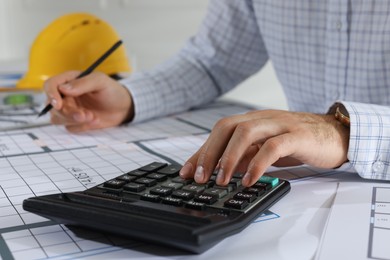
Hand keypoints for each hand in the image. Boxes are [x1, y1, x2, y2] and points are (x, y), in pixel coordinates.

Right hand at [44, 71, 133, 131]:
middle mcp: (65, 95)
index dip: (51, 95)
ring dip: (73, 120)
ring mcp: (69, 109)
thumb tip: (63, 89)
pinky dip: (81, 126)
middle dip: (68, 113)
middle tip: (85, 115)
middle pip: (53, 106)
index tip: (59, 105)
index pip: (50, 85)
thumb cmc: (112, 90)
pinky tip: (96, 120)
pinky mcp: (75, 121)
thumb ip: (82, 83)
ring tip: (92, 117)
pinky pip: (69, 127)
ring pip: (57, 118)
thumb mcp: (100, 82)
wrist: (123, 107)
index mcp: (69, 80)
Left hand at [179, 110, 349, 186]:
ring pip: (246, 132)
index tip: (187, 171)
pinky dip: (258, 163)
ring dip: (229, 157)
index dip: (202, 150)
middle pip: (227, 127)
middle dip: (209, 152)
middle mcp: (263, 118)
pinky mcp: (298, 136)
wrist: (336, 134)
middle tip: (200, 177)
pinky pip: (274, 146)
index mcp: (253, 120)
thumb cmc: (298, 141)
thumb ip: (244, 156)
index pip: (220, 131)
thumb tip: (220, 169)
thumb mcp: (265, 148)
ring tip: (221, 180)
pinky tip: (249, 180)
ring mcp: (280, 124)